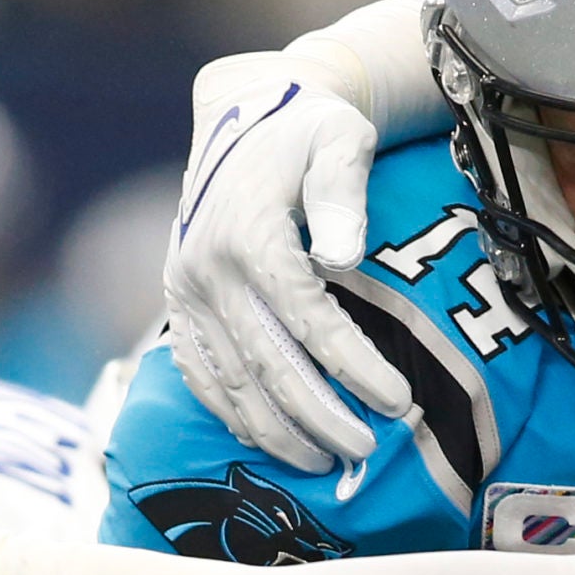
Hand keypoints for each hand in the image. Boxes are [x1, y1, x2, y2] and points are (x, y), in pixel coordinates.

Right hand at [165, 50, 412, 471]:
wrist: (242, 111)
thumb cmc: (307, 129)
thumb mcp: (338, 139)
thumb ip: (343, 192)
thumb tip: (345, 255)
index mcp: (250, 233)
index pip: (308, 318)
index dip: (353, 366)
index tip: (398, 402)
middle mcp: (208, 268)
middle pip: (268, 364)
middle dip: (320, 417)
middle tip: (367, 452)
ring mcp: (185, 289)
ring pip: (229, 381)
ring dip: (276, 430)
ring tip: (325, 463)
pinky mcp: (176, 301)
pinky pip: (199, 372)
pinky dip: (231, 413)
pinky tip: (267, 439)